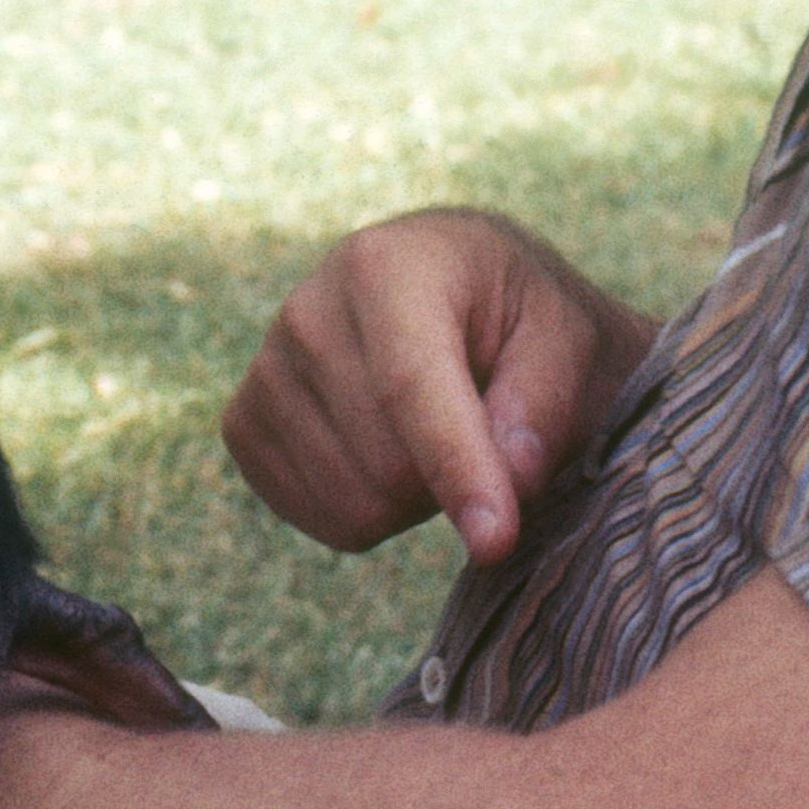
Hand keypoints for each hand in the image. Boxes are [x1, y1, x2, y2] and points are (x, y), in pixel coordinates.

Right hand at [222, 207, 658, 564]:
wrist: (453, 297)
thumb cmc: (518, 320)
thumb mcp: (565, 340)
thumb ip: (543, 404)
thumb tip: (512, 479)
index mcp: (385, 266)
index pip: (411, 388)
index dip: (458, 470)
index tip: (497, 541)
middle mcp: (307, 310)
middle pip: (387, 466)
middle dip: (454, 480)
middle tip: (484, 430)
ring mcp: (266, 368)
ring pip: (353, 503)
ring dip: (415, 498)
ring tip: (436, 434)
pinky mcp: (243, 424)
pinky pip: (321, 518)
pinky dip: (371, 511)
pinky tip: (390, 451)